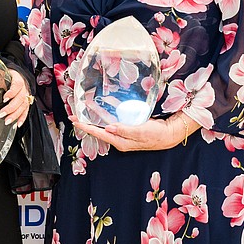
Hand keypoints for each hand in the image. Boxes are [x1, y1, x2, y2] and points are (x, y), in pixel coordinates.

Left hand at [0, 69, 31, 127]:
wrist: (15, 77)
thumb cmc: (7, 76)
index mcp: (18, 79)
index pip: (17, 85)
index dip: (12, 92)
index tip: (4, 98)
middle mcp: (23, 89)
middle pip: (20, 99)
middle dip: (11, 108)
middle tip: (2, 114)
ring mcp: (25, 96)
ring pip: (23, 106)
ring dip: (15, 115)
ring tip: (7, 121)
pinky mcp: (25, 103)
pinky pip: (26, 111)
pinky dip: (22, 118)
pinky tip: (17, 124)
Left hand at [71, 113, 195, 151]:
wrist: (169, 134)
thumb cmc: (156, 135)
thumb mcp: (141, 132)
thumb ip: (125, 130)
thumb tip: (108, 128)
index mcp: (120, 141)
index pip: (99, 133)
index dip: (86, 127)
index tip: (75, 122)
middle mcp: (119, 137)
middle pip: (99, 128)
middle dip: (87, 121)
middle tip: (74, 115)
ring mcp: (123, 131)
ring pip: (106, 122)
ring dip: (96, 114)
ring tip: (86, 106)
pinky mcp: (129, 125)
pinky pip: (115, 117)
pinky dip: (109, 110)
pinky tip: (105, 103)